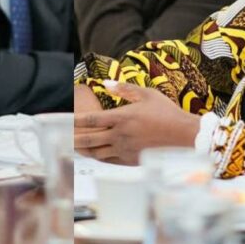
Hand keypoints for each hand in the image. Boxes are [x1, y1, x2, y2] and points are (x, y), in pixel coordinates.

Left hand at [74, 80, 196, 163]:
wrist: (184, 136)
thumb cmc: (167, 113)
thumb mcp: (147, 94)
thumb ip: (124, 89)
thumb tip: (106, 83)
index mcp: (122, 117)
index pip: (91, 120)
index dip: (74, 120)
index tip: (63, 119)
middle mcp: (120, 135)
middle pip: (88, 139)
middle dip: (72, 138)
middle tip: (59, 136)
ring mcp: (125, 150)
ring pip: (96, 152)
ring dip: (83, 149)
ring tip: (72, 146)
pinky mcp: (130, 160)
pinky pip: (108, 160)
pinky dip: (98, 157)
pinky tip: (93, 154)